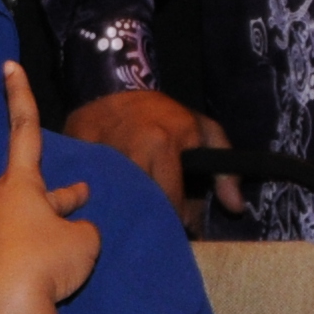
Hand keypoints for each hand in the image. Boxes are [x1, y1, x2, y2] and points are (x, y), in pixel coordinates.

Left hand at [0, 62, 106, 313]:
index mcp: (19, 183)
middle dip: (55, 197)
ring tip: (61, 249)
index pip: (24, 129)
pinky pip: (3, 253)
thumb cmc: (45, 265)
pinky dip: (21, 261)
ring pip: (18, 223)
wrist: (0, 313)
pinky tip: (35, 281)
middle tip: (80, 194)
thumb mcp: (84, 242)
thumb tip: (70, 230)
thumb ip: (79, 228)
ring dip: (39, 231)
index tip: (9, 65)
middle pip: (29, 191)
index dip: (20, 96)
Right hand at [67, 86, 234, 223]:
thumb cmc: (164, 114)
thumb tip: (235, 207)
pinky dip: (96, 197)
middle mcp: (130, 150)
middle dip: (151, 219)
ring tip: (132, 218)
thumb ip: (225, 169)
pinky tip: (103, 203)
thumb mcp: (203, 130)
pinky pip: (88, 186)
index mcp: (162, 144)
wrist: (115, 87)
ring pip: (116, 199)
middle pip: (142, 203)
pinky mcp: (78, 153)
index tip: (179, 226)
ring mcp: (100, 153)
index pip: (170, 201)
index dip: (176, 219)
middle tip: (156, 226)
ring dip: (125, 211)